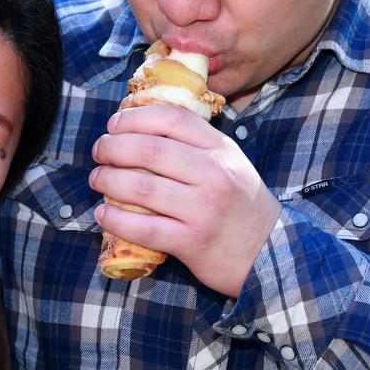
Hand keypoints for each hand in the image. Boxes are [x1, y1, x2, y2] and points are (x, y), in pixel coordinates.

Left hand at [89, 105, 280, 296]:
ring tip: (97, 179)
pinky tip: (104, 213)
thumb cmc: (242, 205)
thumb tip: (141, 127)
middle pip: (149, 150)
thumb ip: (195, 144)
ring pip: (141, 189)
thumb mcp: (230, 162)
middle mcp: (213, 174)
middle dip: (113, 148)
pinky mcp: (192, 242)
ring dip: (108, 181)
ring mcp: (202, 209)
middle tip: (99, 151)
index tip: (114, 124)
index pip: (171, 119)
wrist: (272, 252)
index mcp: (220, 149)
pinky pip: (143, 228)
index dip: (134, 117)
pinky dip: (116, 219)